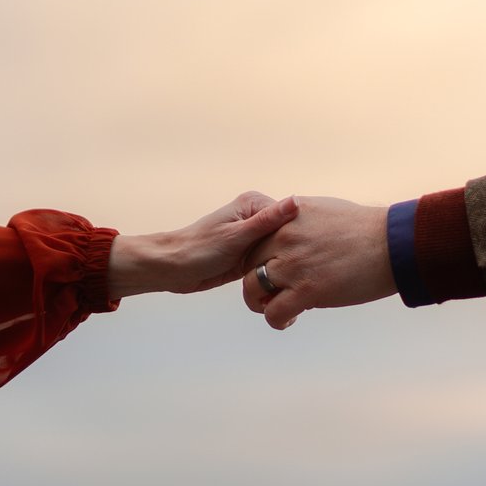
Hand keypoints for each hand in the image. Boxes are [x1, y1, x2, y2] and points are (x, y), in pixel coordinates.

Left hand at [108, 192, 296, 297]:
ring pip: (281, 252)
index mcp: (254, 204)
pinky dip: (275, 273)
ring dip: (285, 263)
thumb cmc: (199, 248)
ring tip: (297, 278)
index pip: (291, 216)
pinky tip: (284, 283)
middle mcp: (256, 218)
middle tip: (304, 269)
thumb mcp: (237, 235)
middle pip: (288, 235)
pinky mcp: (250, 257)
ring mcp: (254, 238)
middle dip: (293, 251)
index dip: (301, 234)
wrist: (175, 268)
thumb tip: (294, 202)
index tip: (310, 251)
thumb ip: (267, 221)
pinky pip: (270, 264)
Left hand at [240, 196, 395, 327]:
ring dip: (260, 303)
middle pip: (247, 264)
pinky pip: (274, 312)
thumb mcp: (323, 211)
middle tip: (270, 293)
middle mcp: (284, 238)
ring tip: (276, 308)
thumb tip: (291, 227)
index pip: (253, 240)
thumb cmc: (366, 227)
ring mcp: (293, 265)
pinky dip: (277, 320)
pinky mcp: (307, 290)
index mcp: (287, 217)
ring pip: (253, 289)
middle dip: (255, 280)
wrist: (392, 243)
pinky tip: (290, 318)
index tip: (269, 269)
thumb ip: (299, 220)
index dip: (256, 258)